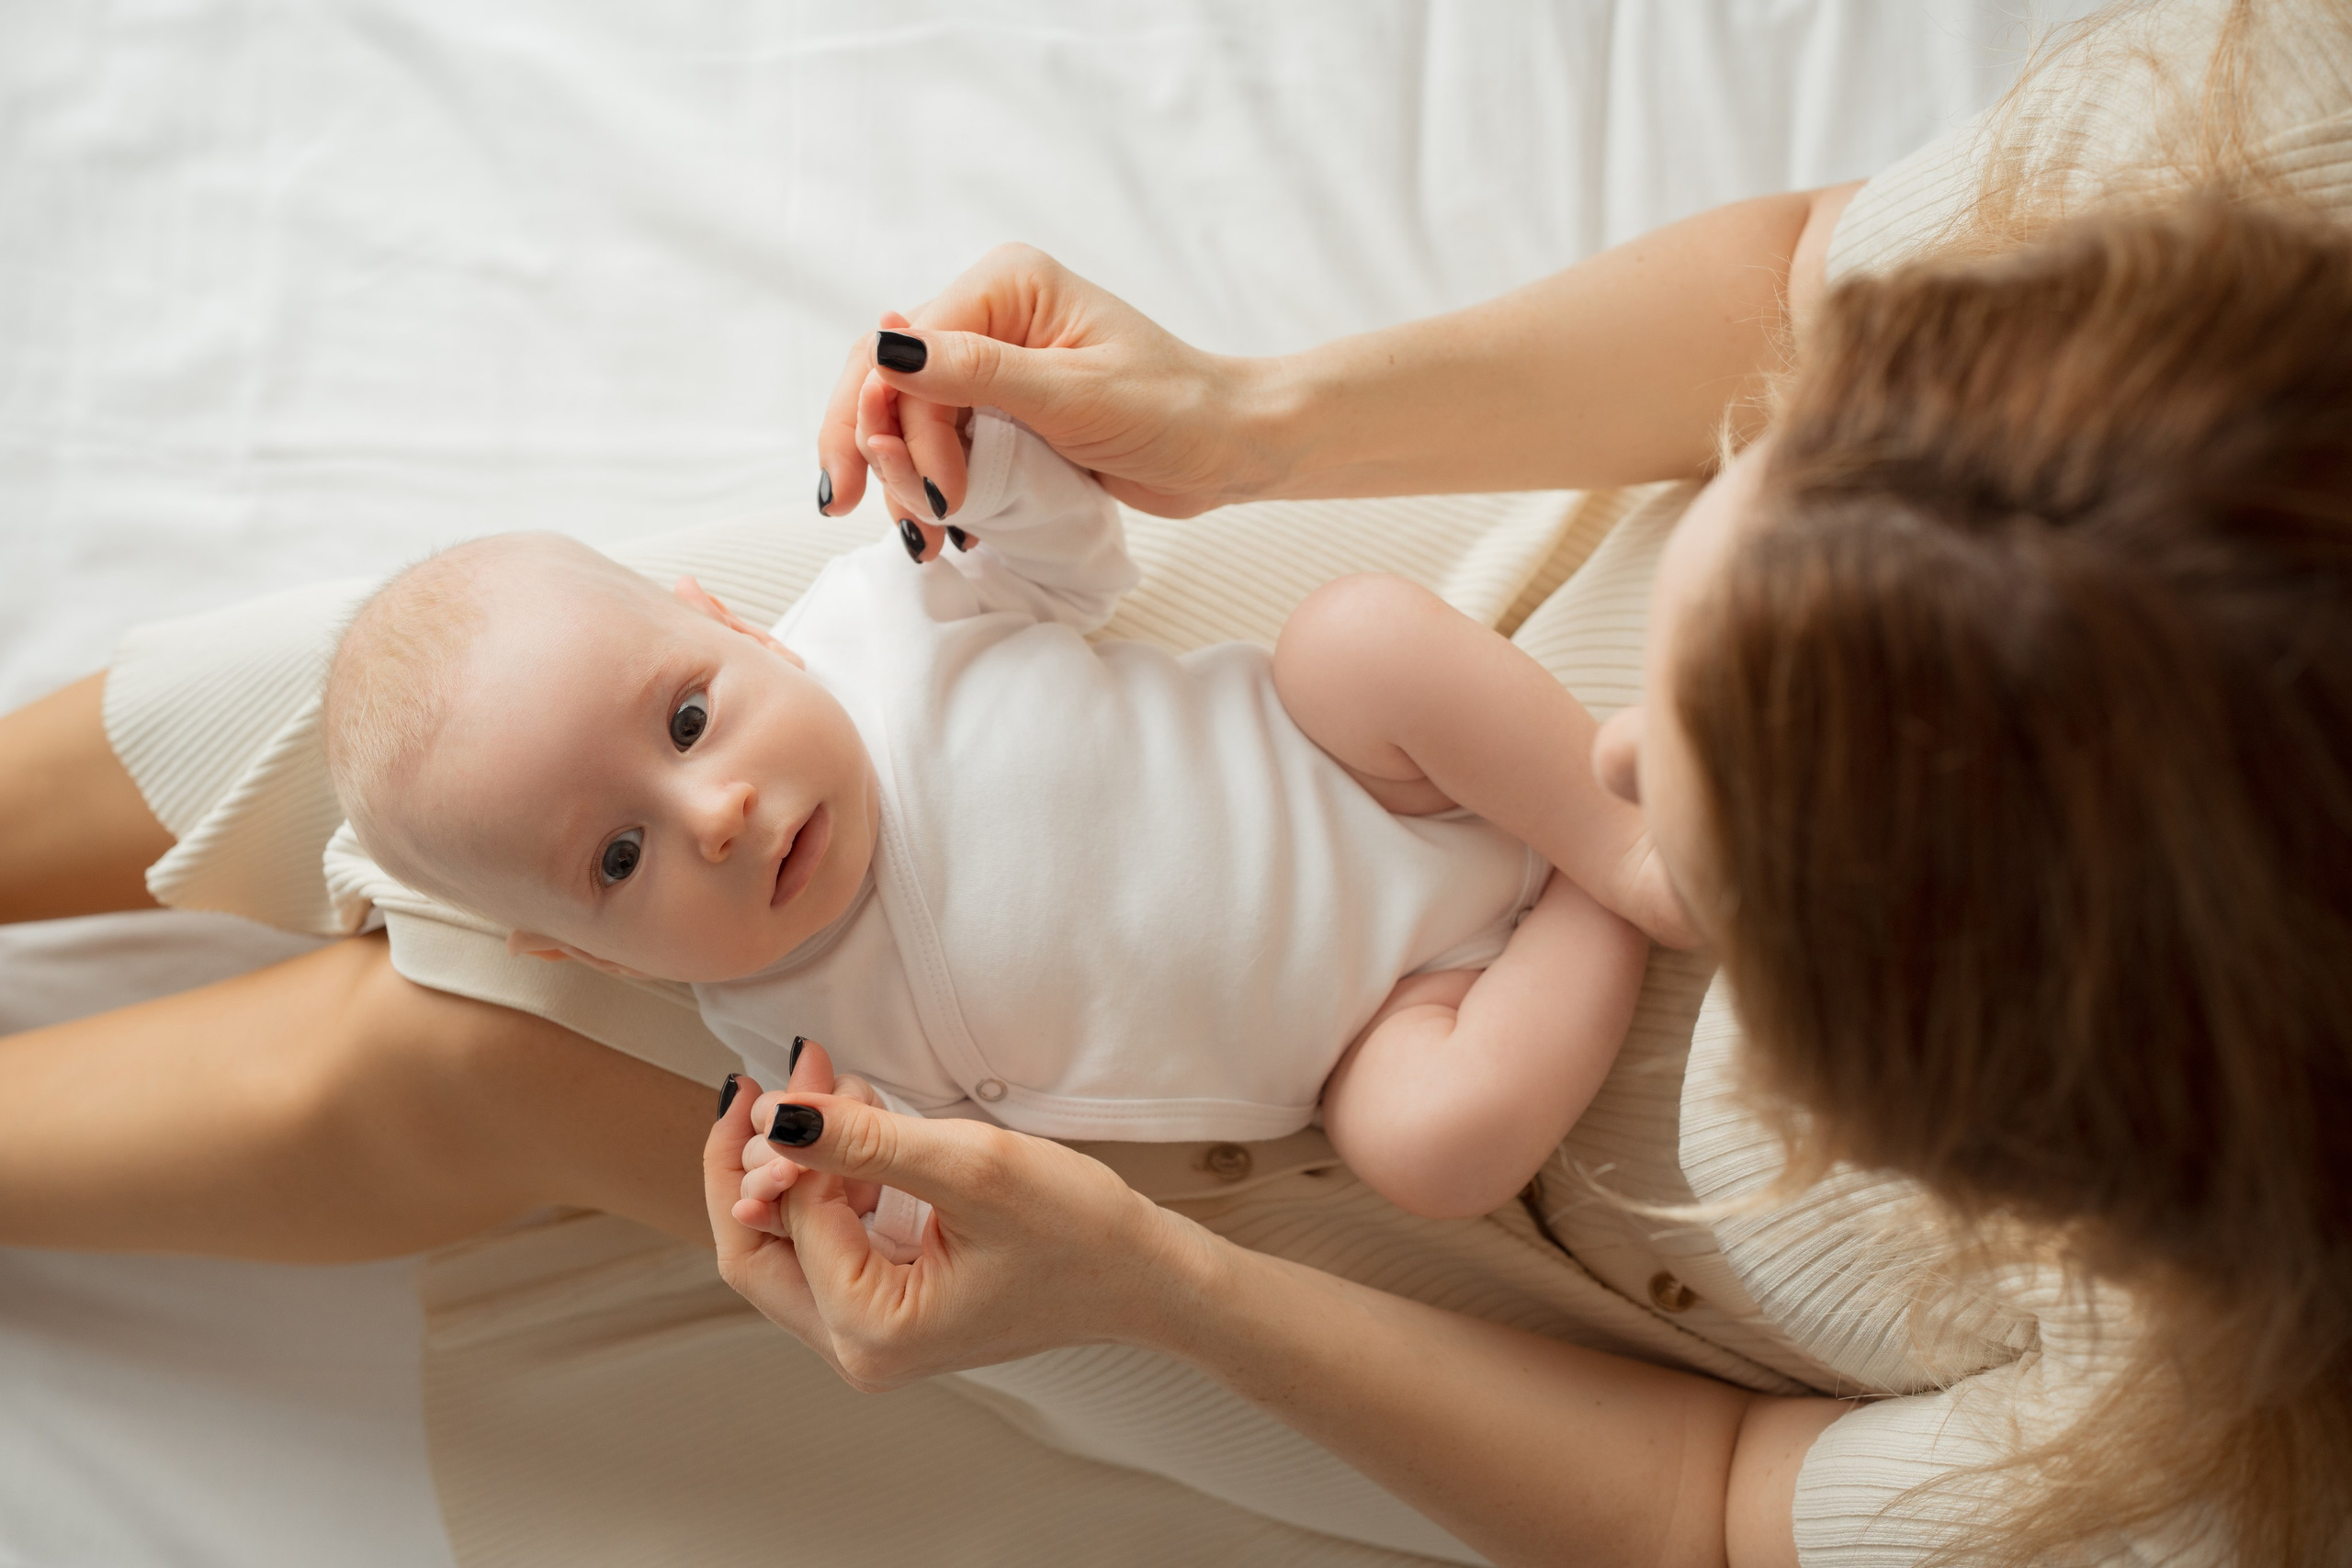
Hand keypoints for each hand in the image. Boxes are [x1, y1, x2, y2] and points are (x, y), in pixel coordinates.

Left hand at [703, 1048, 1207, 1390]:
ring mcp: (876, 1334)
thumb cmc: (1078, 1230)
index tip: (805, 1061)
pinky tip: (867, 1127)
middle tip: (781, 1074)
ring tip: (846, 1088)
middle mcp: (860, 1350)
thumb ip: (862, 1140)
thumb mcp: (970, 1166)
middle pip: (759, 1246)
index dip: (784, 1136)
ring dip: (806, 1160)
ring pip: (794, 1239)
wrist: (1147, 1276)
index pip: (784, 1219)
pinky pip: (836, 1240)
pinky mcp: (895, 1308)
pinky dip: (840, 1179)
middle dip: (761, 1155)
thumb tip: (773, 1116)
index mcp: (871, 1331)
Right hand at [816, 245, 1281, 554]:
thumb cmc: (1172, 409)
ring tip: (926, 539)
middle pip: (889, 381)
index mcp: (1005, 286)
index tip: (940, 495)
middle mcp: (990, 314)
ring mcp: (993, 364)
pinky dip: (931, 485)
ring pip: (907, 418)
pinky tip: (941, 526)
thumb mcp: (1073, 395)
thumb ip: (977, 374)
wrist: (1230, 447)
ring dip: (903, 478)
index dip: (901, 426)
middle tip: (893, 523)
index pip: (907, 351)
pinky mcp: (1004, 410)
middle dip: (879, 452)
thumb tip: (886, 350)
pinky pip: (941, 443)